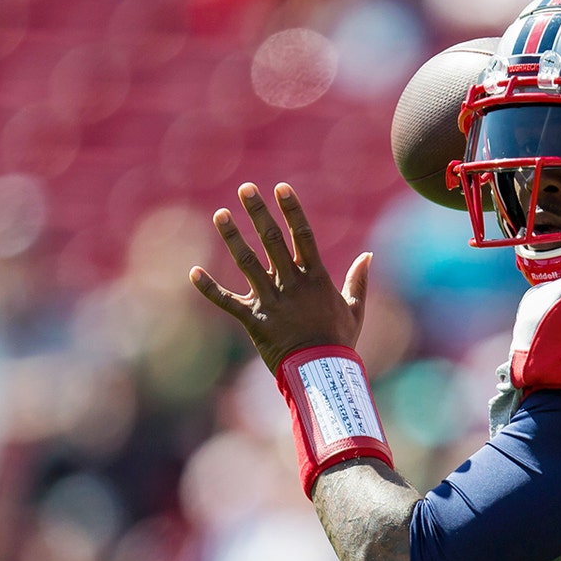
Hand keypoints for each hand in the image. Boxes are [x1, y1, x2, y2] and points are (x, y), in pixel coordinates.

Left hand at [189, 182, 370, 372]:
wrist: (320, 372)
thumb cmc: (339, 341)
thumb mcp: (354, 308)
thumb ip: (358, 280)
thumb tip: (368, 255)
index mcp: (316, 278)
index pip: (303, 235)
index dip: (292, 210)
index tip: (281, 187)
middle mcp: (292, 283)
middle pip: (272, 240)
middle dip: (258, 212)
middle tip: (245, 189)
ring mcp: (271, 300)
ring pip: (247, 263)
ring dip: (233, 237)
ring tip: (220, 214)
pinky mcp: (253, 320)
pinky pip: (227, 302)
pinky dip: (209, 288)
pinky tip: (193, 272)